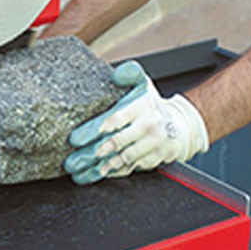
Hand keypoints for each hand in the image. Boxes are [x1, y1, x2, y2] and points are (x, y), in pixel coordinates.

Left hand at [64, 61, 208, 182]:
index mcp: (142, 106)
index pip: (115, 118)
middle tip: (71, 161)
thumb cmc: (151, 106)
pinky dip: (110, 173)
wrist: (180, 126)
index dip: (93, 130)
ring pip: (121, 159)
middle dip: (91, 153)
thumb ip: (130, 74)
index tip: (75, 139)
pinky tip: (94, 175)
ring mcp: (152, 144)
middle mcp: (148, 125)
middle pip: (116, 142)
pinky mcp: (153, 159)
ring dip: (98, 168)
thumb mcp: (144, 84)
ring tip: (77, 172)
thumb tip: (116, 74)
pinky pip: (129, 168)